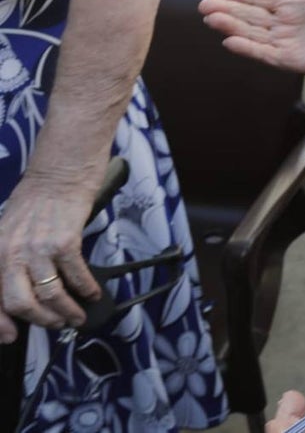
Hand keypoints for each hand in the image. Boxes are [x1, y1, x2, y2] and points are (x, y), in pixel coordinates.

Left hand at [0, 173, 101, 341]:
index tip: (10, 335)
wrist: (60, 171)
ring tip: (77, 315)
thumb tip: (22, 291)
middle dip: (40, 320)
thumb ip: (10, 259)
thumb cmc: (37, 198)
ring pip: (49, 294)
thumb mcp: (10, 229)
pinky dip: (86, 289)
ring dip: (66, 311)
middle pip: (19, 302)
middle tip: (54, 324)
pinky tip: (93, 292)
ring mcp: (38, 246)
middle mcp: (11, 251)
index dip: (0, 322)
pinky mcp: (65, 240)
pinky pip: (76, 275)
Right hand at [199, 0, 304, 77]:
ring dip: (231, 25)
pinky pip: (264, 53)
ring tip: (212, 18)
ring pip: (251, 32)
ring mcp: (284, 42)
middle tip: (204, 4)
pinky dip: (247, 48)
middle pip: (248, 15)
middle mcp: (281, 24)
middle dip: (226, 9)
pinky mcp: (289, 60)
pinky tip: (230, 41)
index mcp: (289, 5)